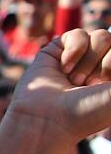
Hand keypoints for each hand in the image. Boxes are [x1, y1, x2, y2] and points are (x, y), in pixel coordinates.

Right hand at [6, 29, 110, 145]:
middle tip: (90, 86)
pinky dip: (73, 52)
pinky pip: (77, 34)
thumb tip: (110, 74)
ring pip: (100, 35)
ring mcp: (79, 56)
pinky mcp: (57, 50)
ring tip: (74, 81)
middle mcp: (100, 64)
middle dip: (106, 64)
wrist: (49, 118)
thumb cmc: (88, 113)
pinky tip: (63, 69)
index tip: (106, 84)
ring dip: (89, 61)